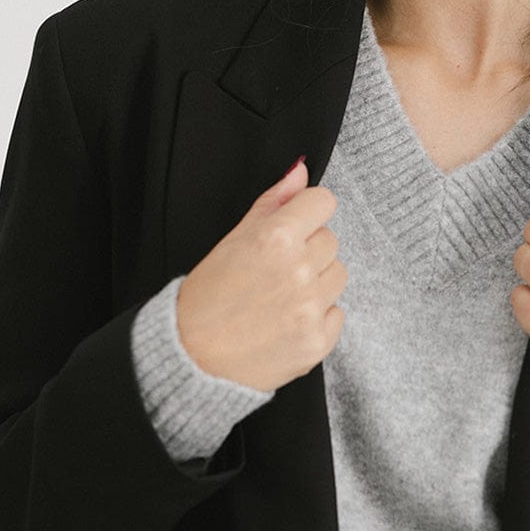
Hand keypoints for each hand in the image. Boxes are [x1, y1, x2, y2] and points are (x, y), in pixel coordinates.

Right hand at [176, 159, 346, 391]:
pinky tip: (287, 321)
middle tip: (275, 270)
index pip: (323, 202)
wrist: (191, 359)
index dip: (307, 213)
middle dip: (308, 250)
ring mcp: (310, 307)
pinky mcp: (317, 341)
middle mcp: (298, 269)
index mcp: (276, 237)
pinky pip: (337, 313)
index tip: (295, 227)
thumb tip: (301, 171)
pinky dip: (318, 317)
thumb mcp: (233, 239)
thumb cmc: (207, 296)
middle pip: (331, 239)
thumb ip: (273, 202)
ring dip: (317, 282)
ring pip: (338, 275)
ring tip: (281, 296)